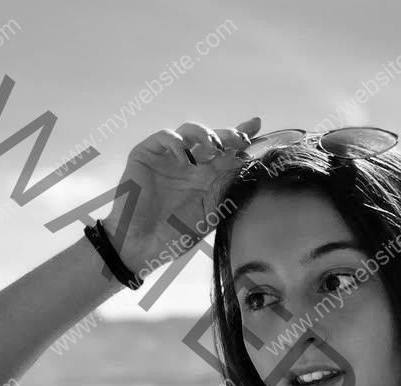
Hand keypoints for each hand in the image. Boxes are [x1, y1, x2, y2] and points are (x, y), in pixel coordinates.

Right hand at [103, 117, 261, 272]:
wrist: (143, 244)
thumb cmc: (177, 234)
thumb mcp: (211, 213)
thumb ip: (226, 189)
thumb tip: (247, 167)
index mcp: (207, 177)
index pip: (228, 152)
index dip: (241, 136)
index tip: (257, 125)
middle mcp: (190, 164)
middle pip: (212, 138)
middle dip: (228, 134)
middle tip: (240, 139)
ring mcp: (169, 158)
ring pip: (189, 131)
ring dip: (205, 134)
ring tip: (214, 147)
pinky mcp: (147, 154)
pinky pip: (165, 137)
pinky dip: (177, 142)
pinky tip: (186, 158)